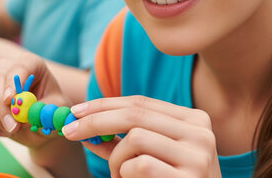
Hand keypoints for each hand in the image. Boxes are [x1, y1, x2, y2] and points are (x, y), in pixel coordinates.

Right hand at [0, 53, 68, 148]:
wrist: (40, 125)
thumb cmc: (50, 111)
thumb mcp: (56, 110)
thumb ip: (44, 110)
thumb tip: (25, 115)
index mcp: (31, 64)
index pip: (20, 66)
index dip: (13, 81)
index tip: (10, 100)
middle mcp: (8, 69)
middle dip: (1, 106)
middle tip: (13, 127)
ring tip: (12, 130)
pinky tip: (5, 132)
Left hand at [62, 96, 221, 177]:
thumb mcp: (148, 158)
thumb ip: (121, 142)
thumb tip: (83, 127)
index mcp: (193, 120)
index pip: (140, 102)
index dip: (104, 104)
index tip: (75, 112)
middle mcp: (201, 133)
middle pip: (134, 114)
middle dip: (95, 122)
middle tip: (70, 131)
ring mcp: (198, 155)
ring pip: (135, 139)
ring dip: (116, 161)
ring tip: (121, 177)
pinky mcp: (191, 177)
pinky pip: (140, 166)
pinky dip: (126, 175)